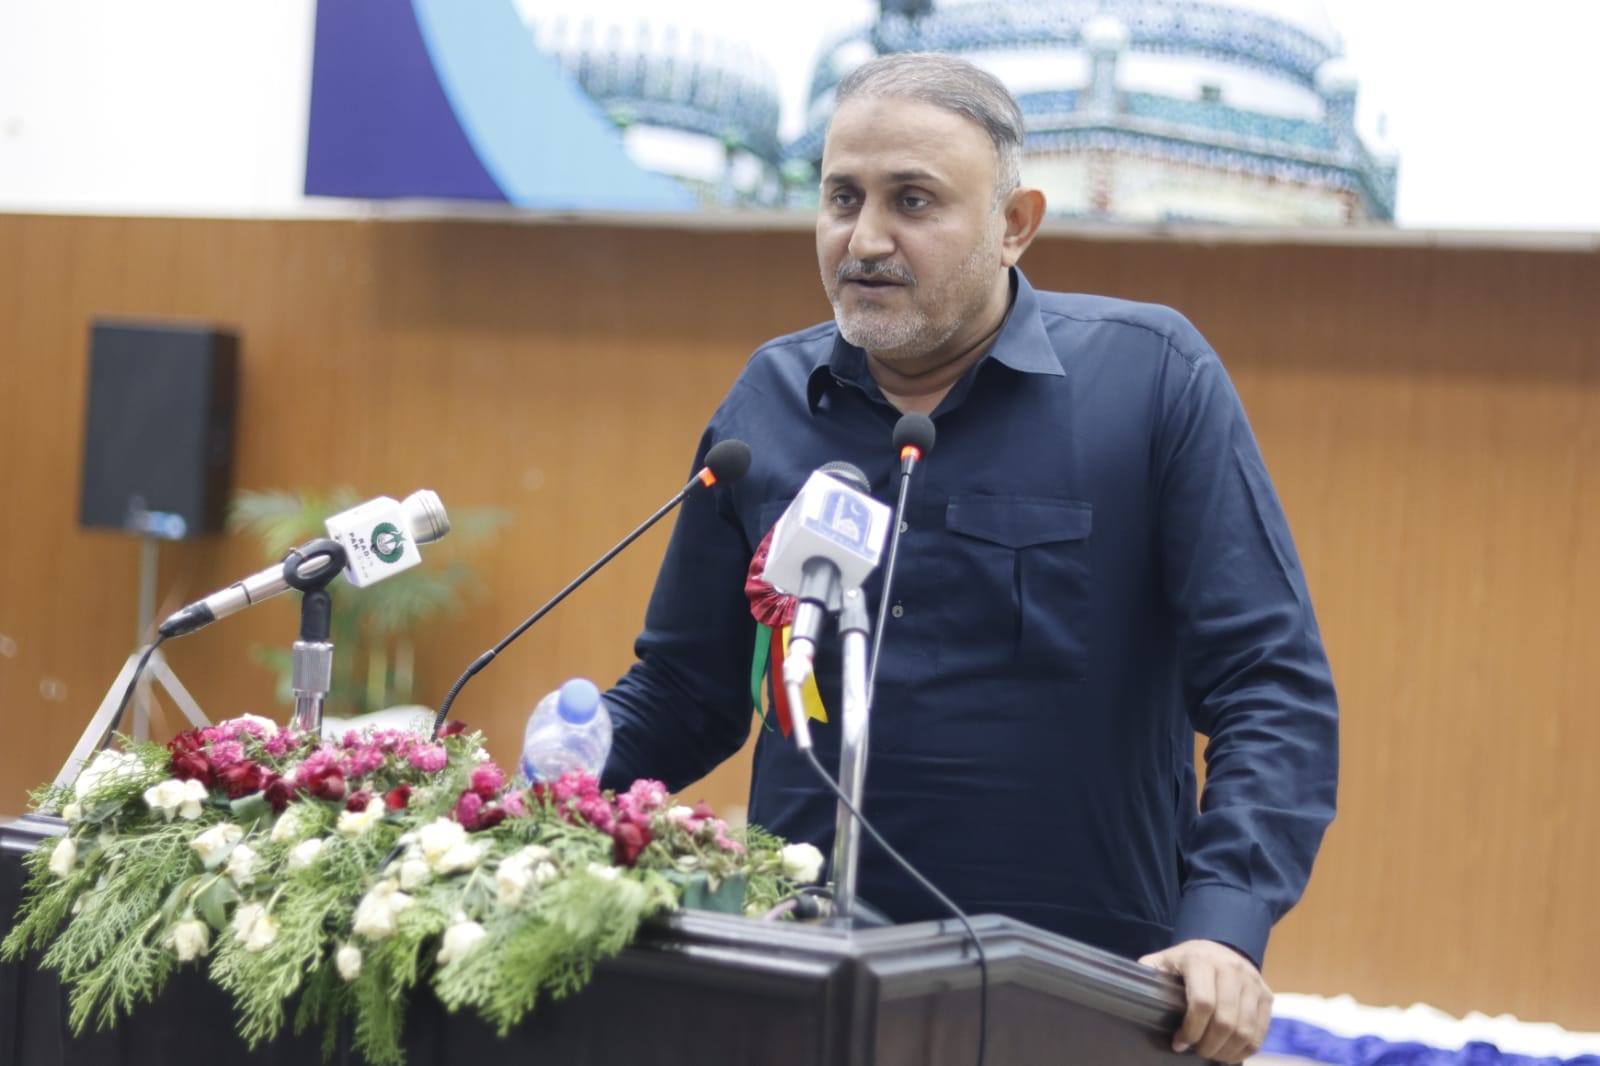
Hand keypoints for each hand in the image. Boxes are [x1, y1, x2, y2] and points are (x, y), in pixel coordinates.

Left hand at [1139, 939, 1272, 1062]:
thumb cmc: (1187, 960)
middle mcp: (1231, 968)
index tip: (1178, 1042)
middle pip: (1226, 1020)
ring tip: (1211, 1054)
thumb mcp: (1165, 960)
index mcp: (1201, 959)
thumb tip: (1125, 990)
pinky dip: (1245, 1049)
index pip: (1202, 1003)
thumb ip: (1149, 974)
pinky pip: (1261, 1032)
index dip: (1190, 1030)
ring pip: (1245, 1029)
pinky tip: (1229, 1052)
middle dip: (1208, 1044)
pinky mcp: (1267, 995)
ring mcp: (1253, 982)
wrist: (1221, 947)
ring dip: (1227, 1050)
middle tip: (1196, 1051)